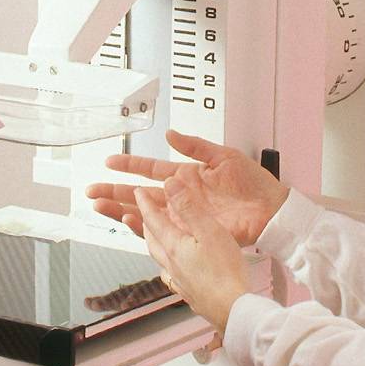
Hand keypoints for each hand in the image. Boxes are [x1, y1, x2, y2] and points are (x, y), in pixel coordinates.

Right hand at [86, 129, 287, 246]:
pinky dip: (143, 227)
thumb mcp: (223, 156)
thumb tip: (172, 135)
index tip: (110, 162)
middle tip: (93, 190)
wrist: (272, 210)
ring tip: (100, 207)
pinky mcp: (191, 230)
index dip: (130, 165)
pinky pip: (162, 229)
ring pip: (145, 212)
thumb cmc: (254, 184)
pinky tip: (128, 222)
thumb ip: (195, 146)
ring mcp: (183, 214)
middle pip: (141, 193)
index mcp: (187, 175)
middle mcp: (180, 195)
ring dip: (121, 209)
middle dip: (115, 191)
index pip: (151, 168)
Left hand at [133, 185, 248, 334]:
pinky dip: (168, 263)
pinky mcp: (189, 293)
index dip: (145, 203)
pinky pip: (170, 273)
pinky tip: (175, 268)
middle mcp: (171, 264)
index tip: (138, 192)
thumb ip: (189, 208)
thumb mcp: (210, 231)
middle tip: (143, 211)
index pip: (153, 219)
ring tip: (156, 237)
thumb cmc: (225, 273)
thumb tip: (170, 186)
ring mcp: (179, 281)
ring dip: (154, 242)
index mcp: (174, 246)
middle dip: (145, 222)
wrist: (233, 311)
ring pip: (159, 257)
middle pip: (151, 239)